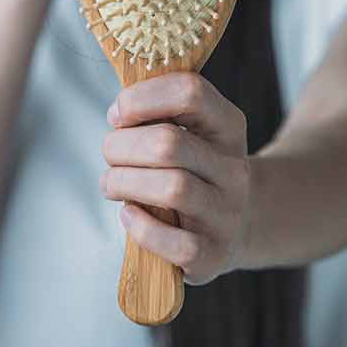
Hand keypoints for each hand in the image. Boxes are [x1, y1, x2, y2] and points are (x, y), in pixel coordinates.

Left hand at [99, 72, 252, 285]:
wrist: (236, 226)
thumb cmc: (193, 171)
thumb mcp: (189, 132)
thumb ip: (157, 115)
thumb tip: (119, 113)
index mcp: (228, 126)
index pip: (190, 92)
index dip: (141, 98)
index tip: (117, 115)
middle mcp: (234, 169)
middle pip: (168, 143)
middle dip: (121, 146)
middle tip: (110, 154)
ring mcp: (227, 214)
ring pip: (172, 187)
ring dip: (123, 182)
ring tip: (112, 184)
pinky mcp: (213, 254)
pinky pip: (176, 242)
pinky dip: (141, 227)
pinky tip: (129, 215)